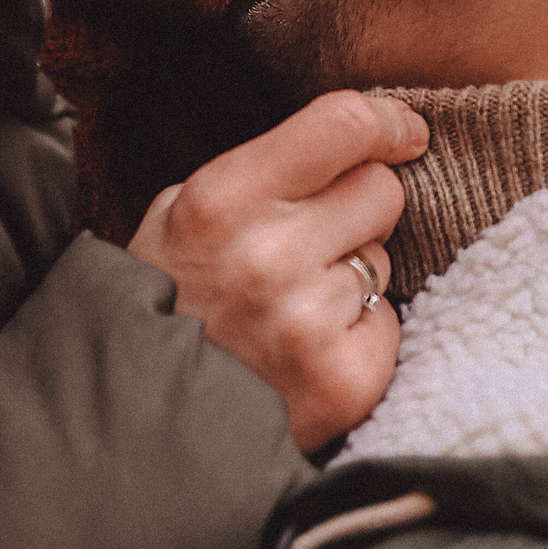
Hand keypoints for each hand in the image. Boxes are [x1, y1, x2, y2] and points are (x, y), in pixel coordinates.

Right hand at [130, 91, 427, 452]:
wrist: (143, 426)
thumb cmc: (166, 303)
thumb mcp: (175, 214)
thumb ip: (261, 170)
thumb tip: (360, 138)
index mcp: (222, 200)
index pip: (342, 124)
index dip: (386, 122)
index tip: (404, 131)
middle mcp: (269, 256)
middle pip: (381, 189)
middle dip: (358, 207)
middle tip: (312, 240)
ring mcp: (311, 322)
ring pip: (381, 259)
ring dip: (351, 274)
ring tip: (291, 306)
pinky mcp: (347, 379)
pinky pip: (388, 321)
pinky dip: (357, 332)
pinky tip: (307, 349)